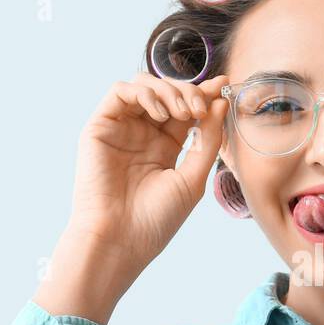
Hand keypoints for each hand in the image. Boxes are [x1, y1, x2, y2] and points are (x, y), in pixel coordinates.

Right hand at [66, 71, 229, 268]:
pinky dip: (144, 92)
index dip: (205, 95)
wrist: (121, 239)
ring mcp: (121, 129)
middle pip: (168, 92)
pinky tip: (160, 114)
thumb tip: (220, 102)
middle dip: (190, 92)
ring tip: (183, 112)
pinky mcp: (99, 126)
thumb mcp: (193, 178)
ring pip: (145, 85)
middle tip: (202, 107)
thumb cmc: (156, 218)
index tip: (224, 87)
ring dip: (169, 90)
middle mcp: (142, 134)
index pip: (186, 109)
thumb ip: (208, 139)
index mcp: (165, 147)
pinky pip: (120, 91)